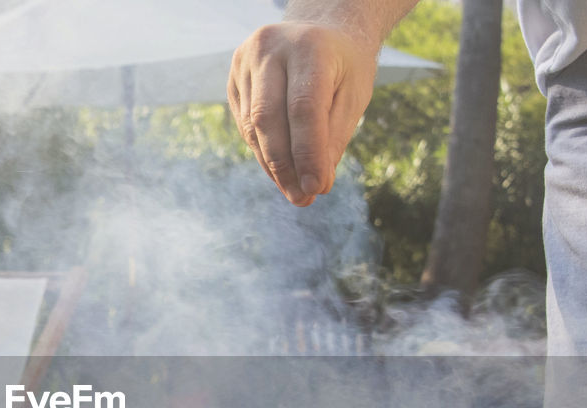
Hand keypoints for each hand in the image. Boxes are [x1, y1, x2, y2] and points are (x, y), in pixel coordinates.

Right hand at [228, 22, 378, 205]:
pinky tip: (282, 170)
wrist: (321, 28)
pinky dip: (264, 152)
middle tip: (303, 199)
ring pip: (253, 126)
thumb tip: (317, 186)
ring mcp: (244, 60)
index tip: (317, 189)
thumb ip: (335, 138)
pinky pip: (245, 124)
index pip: (303, 108)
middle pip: (268, 119)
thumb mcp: (353, 95)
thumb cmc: (344, 65)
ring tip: (296, 191)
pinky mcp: (234, 76)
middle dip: (285, 167)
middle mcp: (270, 47)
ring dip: (273, 165)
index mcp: (308, 46)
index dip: (308, 153)